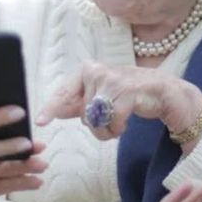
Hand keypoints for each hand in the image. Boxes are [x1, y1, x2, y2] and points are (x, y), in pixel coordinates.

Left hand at [36, 61, 201, 146]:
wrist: (162, 91)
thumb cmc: (127, 94)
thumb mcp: (100, 97)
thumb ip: (78, 103)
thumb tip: (54, 110)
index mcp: (86, 71)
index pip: (64, 92)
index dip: (51, 108)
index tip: (40, 121)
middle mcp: (96, 71)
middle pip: (83, 114)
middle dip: (96, 125)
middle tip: (111, 117)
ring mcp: (111, 79)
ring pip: (97, 120)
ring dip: (108, 129)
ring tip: (119, 119)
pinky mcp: (127, 91)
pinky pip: (113, 123)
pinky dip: (119, 129)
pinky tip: (127, 120)